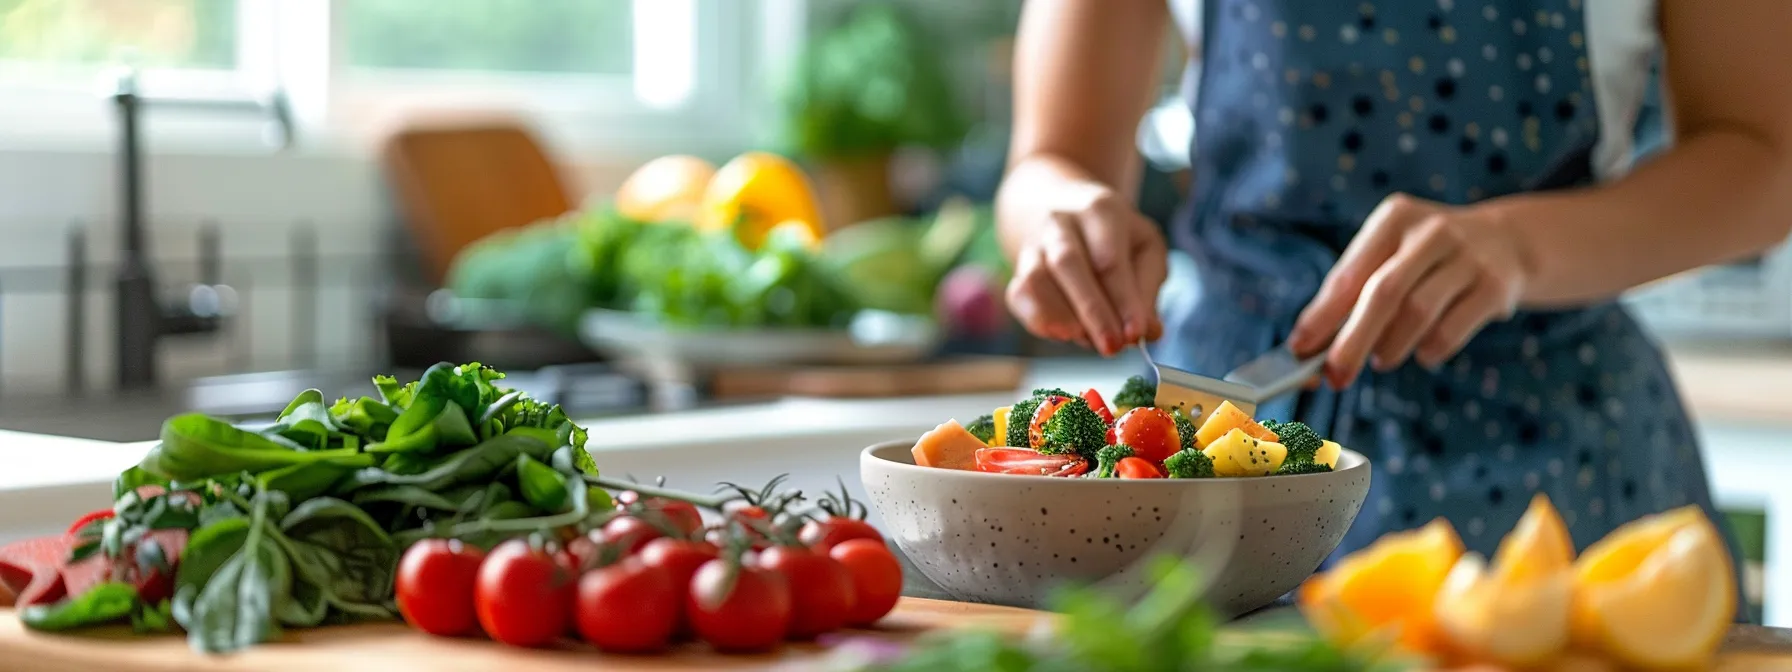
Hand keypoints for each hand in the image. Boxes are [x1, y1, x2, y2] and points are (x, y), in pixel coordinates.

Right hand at [1004, 185, 1167, 355]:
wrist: (1062, 208)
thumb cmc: (1114, 236)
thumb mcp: (1144, 247)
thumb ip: (1148, 288)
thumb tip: (1148, 331)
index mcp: (1100, 209)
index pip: (1109, 258)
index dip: (1123, 299)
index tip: (1135, 334)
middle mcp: (1060, 222)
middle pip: (1068, 263)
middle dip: (1092, 311)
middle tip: (1112, 347)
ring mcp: (1033, 244)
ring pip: (1037, 278)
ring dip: (1062, 317)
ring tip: (1088, 341)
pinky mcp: (1018, 269)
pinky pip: (1019, 294)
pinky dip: (1038, 318)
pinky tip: (1061, 334)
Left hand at [1288, 193, 1530, 387]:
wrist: (1508, 242)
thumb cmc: (1427, 258)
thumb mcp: (1391, 255)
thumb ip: (1352, 293)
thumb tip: (1307, 345)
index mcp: (1395, 218)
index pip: (1349, 274)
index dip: (1322, 315)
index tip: (1300, 348)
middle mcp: (1432, 231)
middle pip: (1383, 292)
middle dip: (1353, 340)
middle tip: (1336, 375)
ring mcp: (1468, 257)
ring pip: (1417, 313)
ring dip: (1391, 346)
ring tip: (1382, 358)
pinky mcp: (1495, 287)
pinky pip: (1450, 331)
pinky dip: (1428, 350)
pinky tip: (1422, 351)